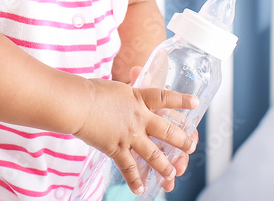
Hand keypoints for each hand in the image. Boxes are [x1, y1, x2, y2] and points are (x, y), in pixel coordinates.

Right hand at [73, 69, 198, 194]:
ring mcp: (129, 135)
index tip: (196, 104)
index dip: (181, 101)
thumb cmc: (91, 91)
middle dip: (181, 140)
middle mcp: (139, 118)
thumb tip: (133, 83)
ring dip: (165, 166)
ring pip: (153, 154)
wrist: (77, 103)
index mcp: (139, 98)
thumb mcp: (116, 87)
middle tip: (190, 146)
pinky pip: (129, 168)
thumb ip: (128, 91)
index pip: (165, 98)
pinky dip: (134, 181)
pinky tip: (140, 189)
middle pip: (167, 130)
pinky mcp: (116, 148)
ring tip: (172, 173)